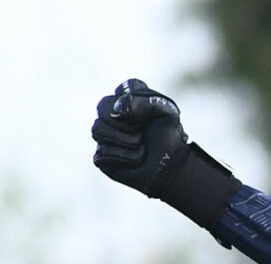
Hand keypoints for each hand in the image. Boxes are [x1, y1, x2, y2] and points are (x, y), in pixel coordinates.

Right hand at [91, 78, 189, 194]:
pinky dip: (123, 157)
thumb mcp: (167, 111)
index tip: (148, 116)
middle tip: (140, 132)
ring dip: (124, 140)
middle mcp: (113, 116)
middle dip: (124, 122)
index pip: (124, 89)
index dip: (136, 103)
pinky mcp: (102, 157)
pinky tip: (136, 160)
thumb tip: (117, 110)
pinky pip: (101, 153)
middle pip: (102, 107)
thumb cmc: (169, 138)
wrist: (173, 167)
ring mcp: (105, 136)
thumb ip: (144, 101)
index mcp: (129, 100)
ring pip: (97, 130)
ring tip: (140, 146)